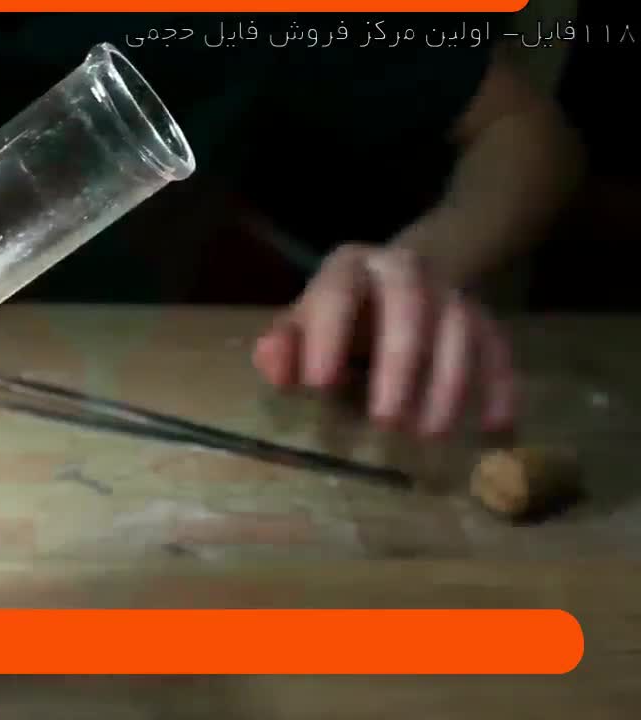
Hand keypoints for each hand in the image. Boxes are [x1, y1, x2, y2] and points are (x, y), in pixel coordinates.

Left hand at [252, 243, 516, 435]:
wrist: (399, 276)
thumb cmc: (340, 312)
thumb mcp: (303, 322)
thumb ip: (283, 345)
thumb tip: (273, 366)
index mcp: (351, 268)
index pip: (338, 292)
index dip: (328, 335)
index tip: (320, 385)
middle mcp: (405, 271)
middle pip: (409, 307)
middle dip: (399, 365)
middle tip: (386, 422)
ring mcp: (450, 294)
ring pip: (460, 330)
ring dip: (449, 385)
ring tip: (431, 435)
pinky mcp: (485, 320)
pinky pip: (499, 351)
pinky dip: (500, 389)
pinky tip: (494, 429)